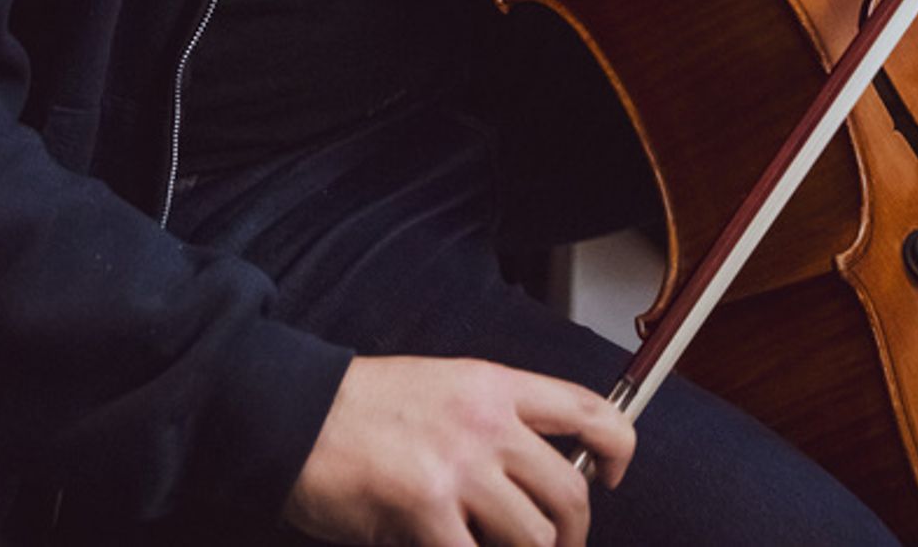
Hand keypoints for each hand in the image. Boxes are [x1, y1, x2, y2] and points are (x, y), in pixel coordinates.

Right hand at [281, 353, 634, 545]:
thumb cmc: (365, 406)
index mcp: (493, 385)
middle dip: (574, 536)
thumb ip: (494, 421)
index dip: (618, 448)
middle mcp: (485, 422)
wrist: (299, 412)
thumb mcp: (444, 387)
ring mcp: (458, 468)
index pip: (586, 409)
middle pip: (570, 492)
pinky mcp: (426, 510)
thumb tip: (535, 473)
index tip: (614, 475)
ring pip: (534, 538)